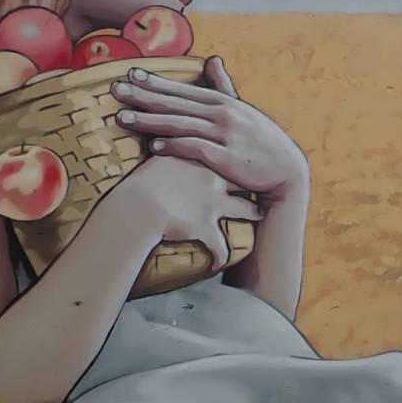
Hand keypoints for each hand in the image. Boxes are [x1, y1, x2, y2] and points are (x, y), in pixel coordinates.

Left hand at [110, 59, 308, 200]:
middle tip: (115, 90)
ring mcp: (225, 136)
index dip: (156, 82)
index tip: (130, 74)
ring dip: (149, 121)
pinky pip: (195, 149)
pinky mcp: (227, 159)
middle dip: (143, 96)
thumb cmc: (262, 142)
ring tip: (122, 118)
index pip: (183, 89)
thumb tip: (212, 59)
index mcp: (224, 102)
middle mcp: (223, 115)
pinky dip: (174, 146)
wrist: (287, 173)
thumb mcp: (244, 109)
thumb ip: (224, 86)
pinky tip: (154, 146)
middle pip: (176, 104)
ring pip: (181, 125)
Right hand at [111, 155, 264, 270]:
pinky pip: (220, 247)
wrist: (135, 206)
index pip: (227, 154)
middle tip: (265, 181)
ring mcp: (213, 205)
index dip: (238, 156)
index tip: (248, 157)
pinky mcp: (206, 229)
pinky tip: (221, 263)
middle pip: (243, 179)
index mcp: (200, 161)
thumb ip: (167, 150)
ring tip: (260, 214)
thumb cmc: (139, 182)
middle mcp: (212, 181)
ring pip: (244, 209)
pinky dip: (221, 256)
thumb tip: (162, 140)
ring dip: (253, 212)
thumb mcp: (155, 158)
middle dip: (256, 181)